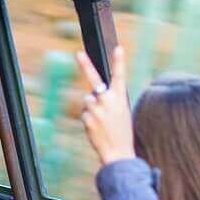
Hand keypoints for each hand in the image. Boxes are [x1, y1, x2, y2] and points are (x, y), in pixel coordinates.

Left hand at [75, 45, 135, 166]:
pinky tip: (96, 128)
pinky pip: (84, 113)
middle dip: (85, 65)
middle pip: (94, 79)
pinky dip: (88, 119)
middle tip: (78, 53)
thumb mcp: (121, 112)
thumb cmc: (121, 132)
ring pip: (87, 100)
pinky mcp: (87, 117)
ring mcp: (97, 108)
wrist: (118, 152)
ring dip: (91, 108)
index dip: (119, 61)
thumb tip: (92, 95)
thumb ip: (109, 100)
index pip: (119, 75)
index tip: (118, 48)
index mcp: (120, 97)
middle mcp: (108, 99)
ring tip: (101, 121)